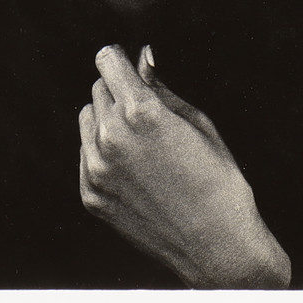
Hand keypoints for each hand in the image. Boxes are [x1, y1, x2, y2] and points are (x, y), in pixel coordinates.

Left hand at [78, 44, 290, 288]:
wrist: (216, 245)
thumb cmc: (217, 179)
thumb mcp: (197, 122)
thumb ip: (160, 87)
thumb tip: (142, 57)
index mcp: (139, 112)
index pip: (107, 60)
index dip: (120, 58)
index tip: (128, 63)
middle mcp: (110, 137)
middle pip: (98, 89)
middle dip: (119, 90)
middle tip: (147, 111)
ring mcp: (96, 169)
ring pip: (87, 119)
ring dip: (106, 119)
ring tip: (141, 140)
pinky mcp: (90, 194)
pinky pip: (85, 153)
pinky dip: (102, 151)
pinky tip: (134, 167)